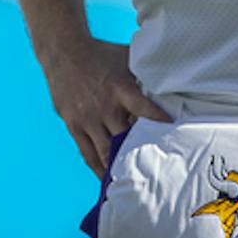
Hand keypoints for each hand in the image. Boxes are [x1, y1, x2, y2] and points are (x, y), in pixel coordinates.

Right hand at [44, 40, 171, 177]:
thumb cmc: (102, 55)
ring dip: (117, 167)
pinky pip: (86, 152)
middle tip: (153, 171)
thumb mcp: (127, 57)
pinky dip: (96, 167)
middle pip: (124, 138)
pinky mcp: (73, 126)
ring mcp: (87, 119)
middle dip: (138, 153)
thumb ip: (145, 72)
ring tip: (130, 183)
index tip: (172, 133)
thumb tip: (172, 78)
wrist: (65, 53)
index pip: (144, 109)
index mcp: (121, 89)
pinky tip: (105, 178)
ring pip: (104, 151)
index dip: (158, 121)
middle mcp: (104, 107)